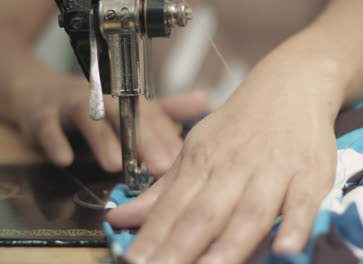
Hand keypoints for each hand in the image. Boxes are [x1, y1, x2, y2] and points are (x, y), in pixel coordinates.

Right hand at [10, 66, 207, 174]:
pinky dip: (55, 141)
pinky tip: (65, 158)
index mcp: (128, 102)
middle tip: (159, 166)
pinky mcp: (43, 117)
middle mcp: (104, 101)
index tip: (181, 160)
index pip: (152, 119)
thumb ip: (168, 109)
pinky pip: (48, 128)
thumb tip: (204, 100)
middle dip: (144, 142)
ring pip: (89, 119)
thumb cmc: (97, 107)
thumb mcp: (133, 107)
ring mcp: (72, 107)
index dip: (167, 139)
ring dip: (103, 141)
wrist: (42, 92)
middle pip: (126, 118)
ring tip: (115, 163)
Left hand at [107, 67, 337, 263]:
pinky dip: (295, 225)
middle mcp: (234, 167)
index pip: (172, 206)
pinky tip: (285, 249)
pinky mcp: (310, 174)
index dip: (152, 238)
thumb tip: (122, 218)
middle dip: (181, 248)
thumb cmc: (241, 123)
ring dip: (231, 244)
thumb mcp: (197, 146)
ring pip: (250, 212)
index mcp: (203, 160)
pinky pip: (303, 203)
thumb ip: (165, 190)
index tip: (135, 263)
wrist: (290, 85)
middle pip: (205, 214)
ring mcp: (274, 170)